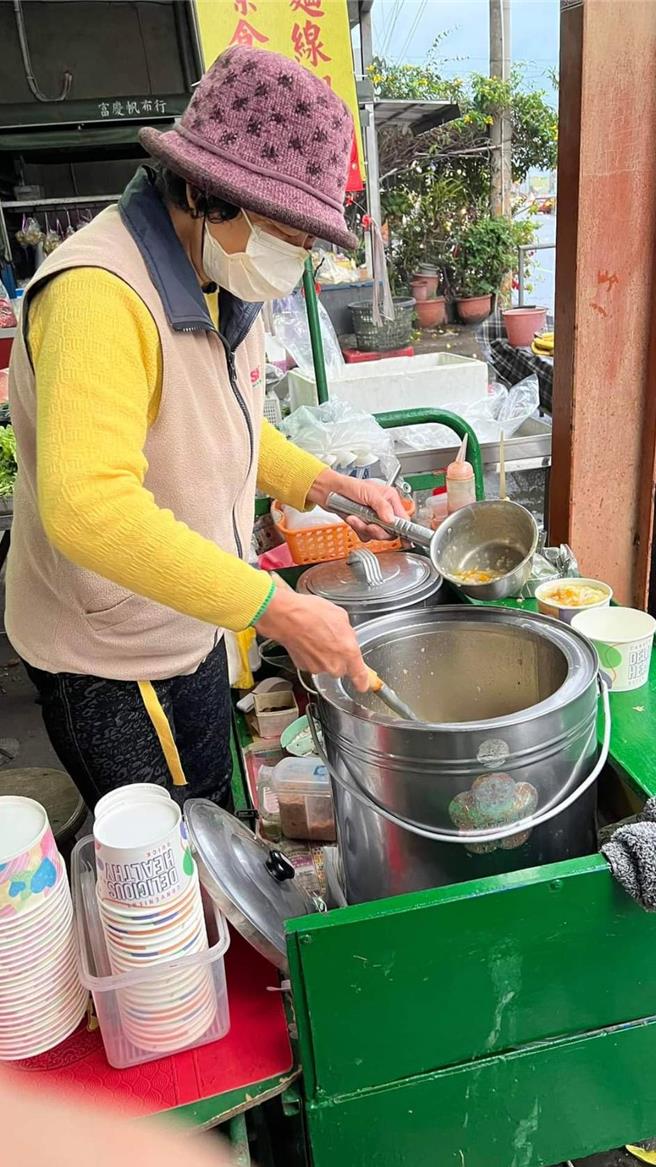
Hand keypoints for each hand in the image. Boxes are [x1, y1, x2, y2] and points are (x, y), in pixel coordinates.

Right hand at [255, 586, 369, 691]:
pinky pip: (312, 663)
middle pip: (341, 669)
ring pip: (325, 665)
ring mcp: (318, 667)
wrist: (286, 617)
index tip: (365, 684)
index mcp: (348, 652)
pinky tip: (307, 639)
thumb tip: (345, 636)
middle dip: (338, 658)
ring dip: (323, 654)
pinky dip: (310, 654)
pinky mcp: (303, 667)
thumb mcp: (340, 616)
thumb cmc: (311, 613)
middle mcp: (334, 664)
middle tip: (332, 640)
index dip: (363, 682)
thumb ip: (347, 633)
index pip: (360, 676)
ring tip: (316, 635)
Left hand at [307, 467, 406, 540]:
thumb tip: (391, 519)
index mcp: (390, 499)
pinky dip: (358, 529)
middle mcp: (383, 510)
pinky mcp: (363, 524)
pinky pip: (365, 535)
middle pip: (390, 531)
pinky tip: (353, 519)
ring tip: (356, 518)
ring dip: (365, 528)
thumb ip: (382, 506)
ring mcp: (373, 518)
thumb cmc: (349, 486)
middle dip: (378, 530)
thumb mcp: (369, 492)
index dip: (404, 531)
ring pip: (376, 534)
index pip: (403, 519)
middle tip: (370, 525)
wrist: (329, 491)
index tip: (404, 541)